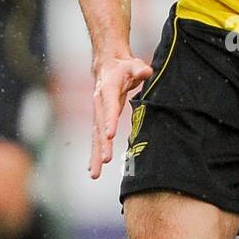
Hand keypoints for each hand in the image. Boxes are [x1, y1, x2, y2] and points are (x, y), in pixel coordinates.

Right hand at [89, 53, 152, 179]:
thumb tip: (146, 71)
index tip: (109, 134)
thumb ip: (139, 69)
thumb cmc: (123, 67)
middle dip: (102, 144)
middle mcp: (99, 104)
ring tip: (95, 173)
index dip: (109, 120)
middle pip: (100, 126)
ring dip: (95, 155)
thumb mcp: (133, 65)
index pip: (109, 107)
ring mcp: (98, 113)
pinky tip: (92, 169)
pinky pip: (95, 139)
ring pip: (95, 137)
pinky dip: (94, 153)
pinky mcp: (99, 121)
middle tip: (105, 160)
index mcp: (107, 90)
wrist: (107, 66)